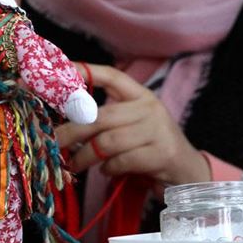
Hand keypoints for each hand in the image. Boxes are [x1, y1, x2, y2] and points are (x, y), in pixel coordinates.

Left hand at [56, 64, 210, 185]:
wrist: (188, 171)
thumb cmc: (151, 146)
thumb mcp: (132, 125)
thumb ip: (105, 120)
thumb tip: (63, 124)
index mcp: (140, 96)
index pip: (112, 76)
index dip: (86, 71)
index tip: (62, 70)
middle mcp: (149, 108)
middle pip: (101, 116)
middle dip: (72, 131)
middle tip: (54, 142)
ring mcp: (157, 130)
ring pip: (107, 141)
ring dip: (85, 156)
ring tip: (75, 164)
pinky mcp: (162, 154)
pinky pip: (122, 161)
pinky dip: (108, 168)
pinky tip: (105, 171)